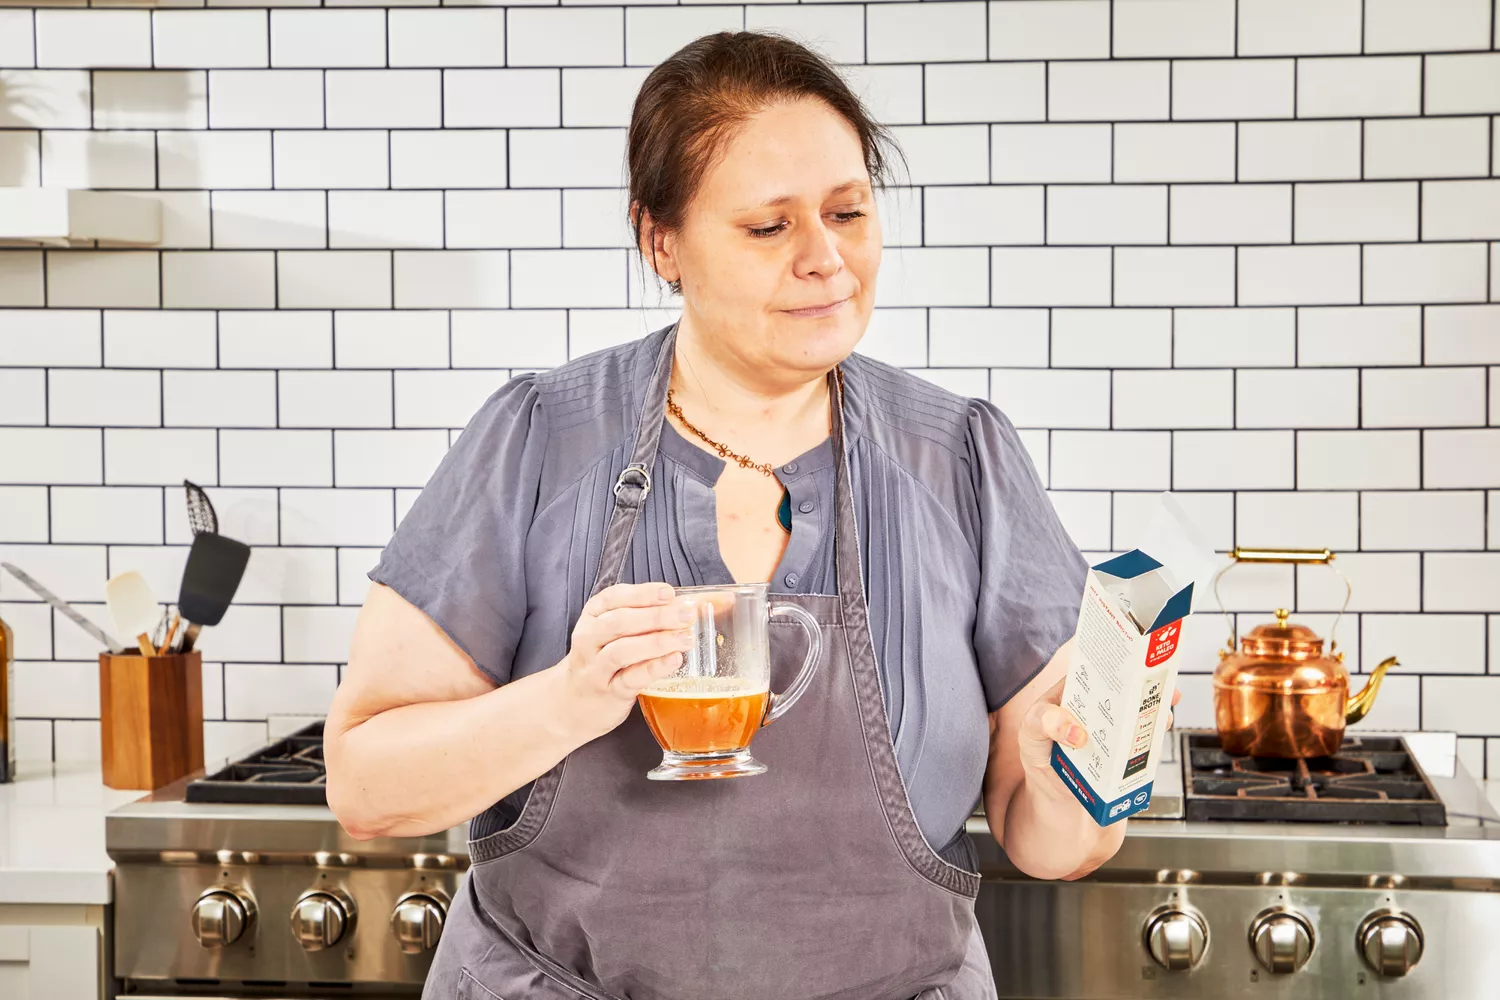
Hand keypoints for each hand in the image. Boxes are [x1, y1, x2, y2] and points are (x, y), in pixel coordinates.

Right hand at [555, 582, 695, 738]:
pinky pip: (631, 678)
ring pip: (623, 650)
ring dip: (657, 642)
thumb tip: (685, 605)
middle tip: (686, 616)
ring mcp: (596, 667)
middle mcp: (589, 638)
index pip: (614, 597)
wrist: (572, 703)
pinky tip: (675, 660)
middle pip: (620, 622)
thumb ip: (640, 616)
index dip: (642, 594)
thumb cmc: (601, 659)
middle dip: (657, 616)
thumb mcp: (610, 632)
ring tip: (685, 638)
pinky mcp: (609, 692)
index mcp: (592, 616)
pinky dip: (654, 668)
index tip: (669, 593)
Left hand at [1013, 679, 1181, 775]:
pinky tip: (1157, 739)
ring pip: (1138, 716)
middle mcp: (1097, 710)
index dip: (1115, 665)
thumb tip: (1076, 731)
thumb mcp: (1030, 733)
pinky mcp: (1125, 755)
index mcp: (1073, 695)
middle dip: (1145, 687)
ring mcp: (1114, 732)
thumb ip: (1043, 722)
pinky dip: (1153, 741)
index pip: (1095, 672)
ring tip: (1164, 713)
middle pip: (1125, 692)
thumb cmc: (1039, 756)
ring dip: (1155, 712)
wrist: (1056, 797)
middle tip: (1160, 688)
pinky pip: (1142, 744)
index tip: (1132, 665)